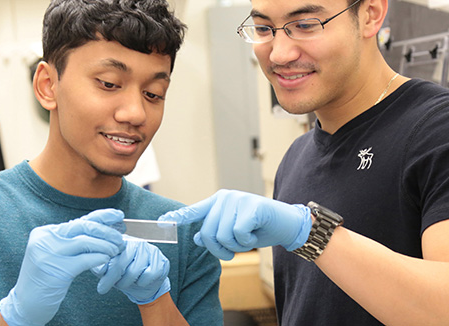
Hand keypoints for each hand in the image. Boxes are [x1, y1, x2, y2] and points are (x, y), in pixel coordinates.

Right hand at [0, 209, 124, 325]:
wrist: (25, 304)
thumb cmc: (46, 278)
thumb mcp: (57, 254)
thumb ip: (74, 240)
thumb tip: (106, 227)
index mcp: (46, 232)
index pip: (79, 220)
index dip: (102, 217)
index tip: (118, 216)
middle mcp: (45, 239)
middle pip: (83, 226)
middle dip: (106, 230)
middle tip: (121, 237)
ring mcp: (49, 254)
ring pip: (85, 242)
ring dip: (106, 245)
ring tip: (116, 250)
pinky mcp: (56, 270)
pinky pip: (84, 259)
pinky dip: (99, 258)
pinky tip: (107, 259)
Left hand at [92, 239, 170, 304]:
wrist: (144, 284)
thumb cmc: (125, 275)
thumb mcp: (108, 271)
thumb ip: (100, 268)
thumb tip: (99, 268)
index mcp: (123, 242)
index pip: (111, 253)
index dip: (107, 272)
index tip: (102, 286)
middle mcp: (137, 242)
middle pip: (122, 262)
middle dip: (114, 279)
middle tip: (112, 287)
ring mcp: (150, 250)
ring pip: (134, 270)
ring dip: (128, 282)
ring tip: (126, 283)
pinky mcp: (161, 260)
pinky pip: (149, 274)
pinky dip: (142, 282)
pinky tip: (140, 280)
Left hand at [159, 190, 311, 259]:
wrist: (287, 224)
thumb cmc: (259, 228)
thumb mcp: (235, 232)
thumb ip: (215, 232)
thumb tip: (195, 238)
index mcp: (218, 202)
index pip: (194, 210)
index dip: (177, 217)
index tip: (160, 222)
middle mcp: (225, 197)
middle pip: (207, 233)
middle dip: (219, 249)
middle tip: (234, 251)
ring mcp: (238, 199)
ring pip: (223, 235)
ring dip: (236, 246)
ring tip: (247, 238)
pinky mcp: (251, 206)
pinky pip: (238, 233)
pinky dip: (247, 242)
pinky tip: (255, 234)